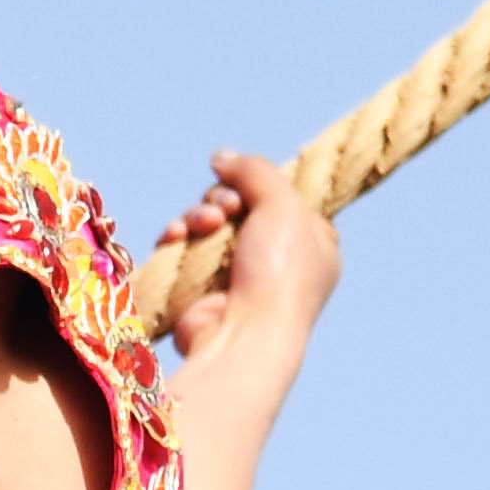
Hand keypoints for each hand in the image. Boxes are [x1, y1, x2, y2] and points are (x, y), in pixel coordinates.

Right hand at [151, 150, 337, 356]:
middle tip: (226, 209)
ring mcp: (238, 276)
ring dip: (199, 215)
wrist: (245, 332)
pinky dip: (178, 237)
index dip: (260, 186)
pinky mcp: (202, 288)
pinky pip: (185, 248)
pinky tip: (176, 236)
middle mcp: (278, 259)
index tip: (247, 182)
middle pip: (240, 206)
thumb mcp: (282, 203)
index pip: (282, 198)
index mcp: (313, 242)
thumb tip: (221, 157)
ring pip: (208, 224)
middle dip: (224, 200)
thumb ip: (254, 170)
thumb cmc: (279, 270)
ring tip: (204, 225)